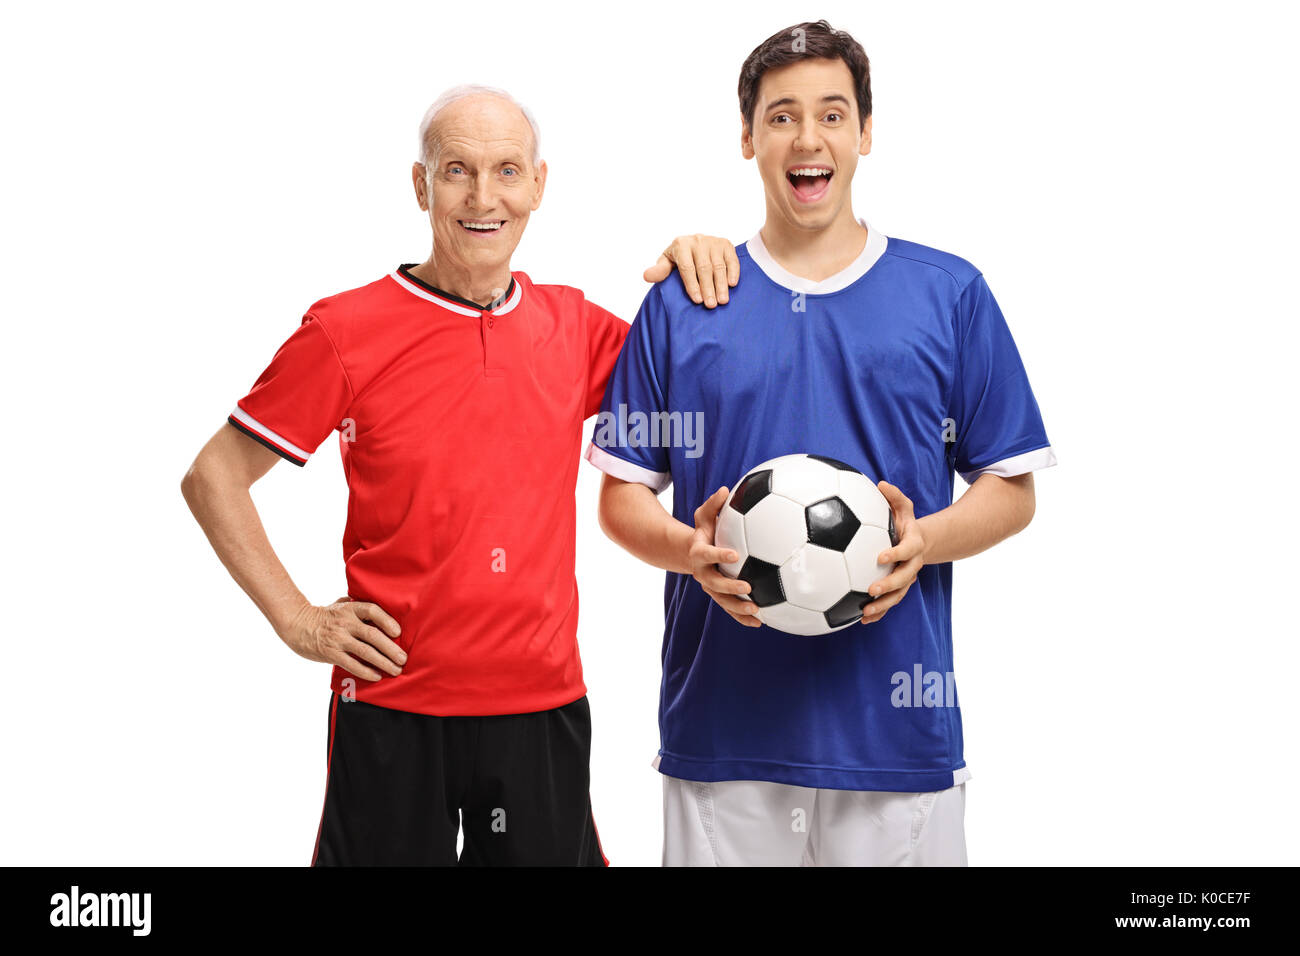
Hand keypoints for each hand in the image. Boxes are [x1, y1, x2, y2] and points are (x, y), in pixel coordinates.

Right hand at [278, 596, 405, 680]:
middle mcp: (345, 623)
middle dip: (391, 648)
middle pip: (373, 635)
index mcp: (350, 608)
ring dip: (383, 662)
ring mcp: (338, 639)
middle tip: (403, 659)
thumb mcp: (340, 605)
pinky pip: (352, 664)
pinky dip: (366, 671)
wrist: (298, 626)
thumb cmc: (324, 616)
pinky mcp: (331, 653)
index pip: (372, 611)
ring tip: (396, 670)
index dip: (387, 621)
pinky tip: (377, 676)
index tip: (398, 632)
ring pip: (365, 652)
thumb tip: (382, 607)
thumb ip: (358, 606)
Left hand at [644, 234, 738, 308]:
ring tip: (722, 300)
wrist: (695, 244)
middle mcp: (697, 240)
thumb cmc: (679, 258)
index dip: (692, 284)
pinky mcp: (726, 244)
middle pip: (704, 267)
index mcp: (681, 244)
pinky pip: (731, 259)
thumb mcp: (667, 263)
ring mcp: (712, 241)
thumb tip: (647, 276)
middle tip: (711, 305)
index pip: (687, 267)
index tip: (696, 300)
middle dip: (708, 288)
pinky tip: (732, 284)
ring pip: (718, 265)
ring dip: (721, 284)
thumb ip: (660, 270)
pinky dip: (733, 272)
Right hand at [688, 486, 761, 627]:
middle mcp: (702, 573)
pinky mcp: (719, 596)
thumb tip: (725, 489)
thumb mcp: (704, 515)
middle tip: (748, 588)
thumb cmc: (704, 531)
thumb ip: (713, 504)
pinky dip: (742, 617)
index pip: (707, 555)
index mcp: (699, 553)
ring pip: (722, 602)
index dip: (719, 555)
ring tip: (757, 612)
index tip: (735, 555)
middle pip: (713, 584)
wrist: (691, 553)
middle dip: (730, 588)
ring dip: (738, 609)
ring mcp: (711, 587)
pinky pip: (730, 609)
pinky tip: (761, 622)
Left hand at [861, 481, 925, 624]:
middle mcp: (912, 565)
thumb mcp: (904, 507)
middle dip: (889, 586)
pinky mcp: (898, 589)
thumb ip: (895, 496)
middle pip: (904, 579)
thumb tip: (880, 483)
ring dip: (883, 606)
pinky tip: (861, 620)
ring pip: (898, 596)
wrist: (921, 543)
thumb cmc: (905, 522)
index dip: (896, 554)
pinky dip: (878, 613)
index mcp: (913, 544)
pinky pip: (890, 604)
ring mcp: (906, 579)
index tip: (880, 556)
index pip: (907, 550)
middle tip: (871, 590)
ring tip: (865, 612)